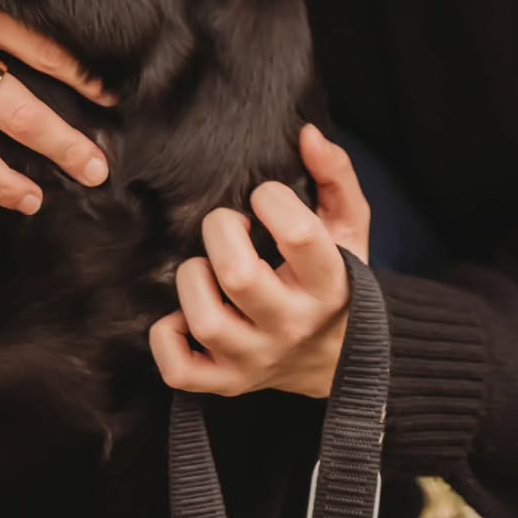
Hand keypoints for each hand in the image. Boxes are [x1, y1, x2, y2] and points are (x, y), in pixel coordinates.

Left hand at [148, 124, 369, 398]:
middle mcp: (292, 326)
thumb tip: (306, 134)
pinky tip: (182, 314)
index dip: (272, 200)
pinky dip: (167, 336)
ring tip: (206, 269)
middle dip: (220, 232)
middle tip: (228, 225)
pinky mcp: (225, 383)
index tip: (265, 196)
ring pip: (205, 319)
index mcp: (329, 284)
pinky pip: (179, 368)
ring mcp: (255, 359)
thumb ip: (335, 176)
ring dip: (193, 280)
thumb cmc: (336, 281)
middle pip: (239, 276)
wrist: (338, 360)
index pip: (300, 236)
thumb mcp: (349, 228)